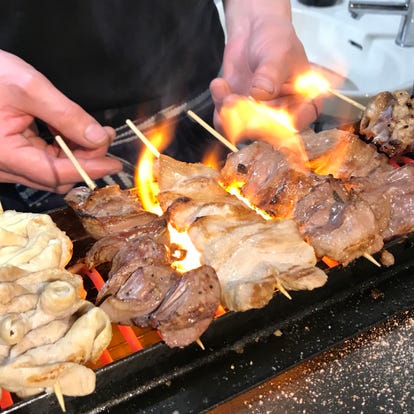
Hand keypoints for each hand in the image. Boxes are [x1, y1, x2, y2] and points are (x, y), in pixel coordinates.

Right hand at [0, 50, 121, 192]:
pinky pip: (44, 161)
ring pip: (53, 171)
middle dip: (87, 160)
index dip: (90, 169)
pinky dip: (64, 150)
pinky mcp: (12, 157)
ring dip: (78, 155)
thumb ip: (66, 115)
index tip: (114, 163)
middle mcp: (5, 167)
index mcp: (5, 155)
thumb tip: (98, 138)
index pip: (57, 173)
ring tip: (96, 132)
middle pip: (57, 176)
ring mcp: (8, 164)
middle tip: (104, 137)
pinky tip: (75, 133)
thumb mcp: (28, 88)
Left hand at [210, 0, 321, 131]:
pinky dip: (218, 107)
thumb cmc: (275, 40)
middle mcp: (282, 114)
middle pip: (266, 132)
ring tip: (223, 88)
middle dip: (247, 118)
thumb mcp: (278, 53)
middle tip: (234, 99)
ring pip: (242, 130)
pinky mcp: (239, 112)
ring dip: (229, 113)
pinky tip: (219, 85)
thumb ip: (271, 73)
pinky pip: (226, 122)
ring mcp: (259, 116)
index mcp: (304, 102)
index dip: (281, 124)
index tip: (267, 113)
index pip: (298, 123)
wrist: (253, 31)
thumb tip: (261, 93)